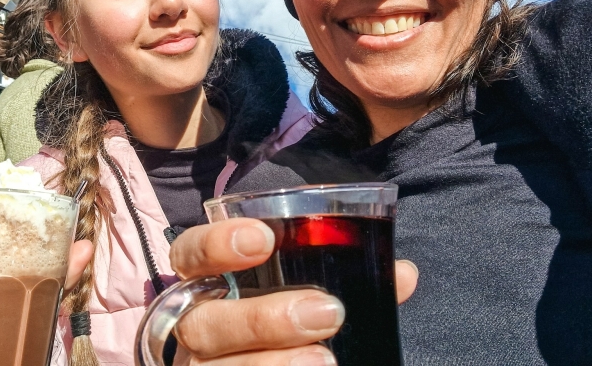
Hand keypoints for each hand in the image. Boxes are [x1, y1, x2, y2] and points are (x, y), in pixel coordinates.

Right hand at [169, 218, 417, 363]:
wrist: (268, 359)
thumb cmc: (284, 323)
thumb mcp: (305, 294)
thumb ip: (345, 279)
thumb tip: (402, 274)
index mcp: (207, 285)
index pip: (189, 255)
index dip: (216, 244)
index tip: (264, 239)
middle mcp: (194, 330)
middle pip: (205, 323)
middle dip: (263, 318)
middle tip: (327, 311)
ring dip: (271, 364)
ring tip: (325, 362)